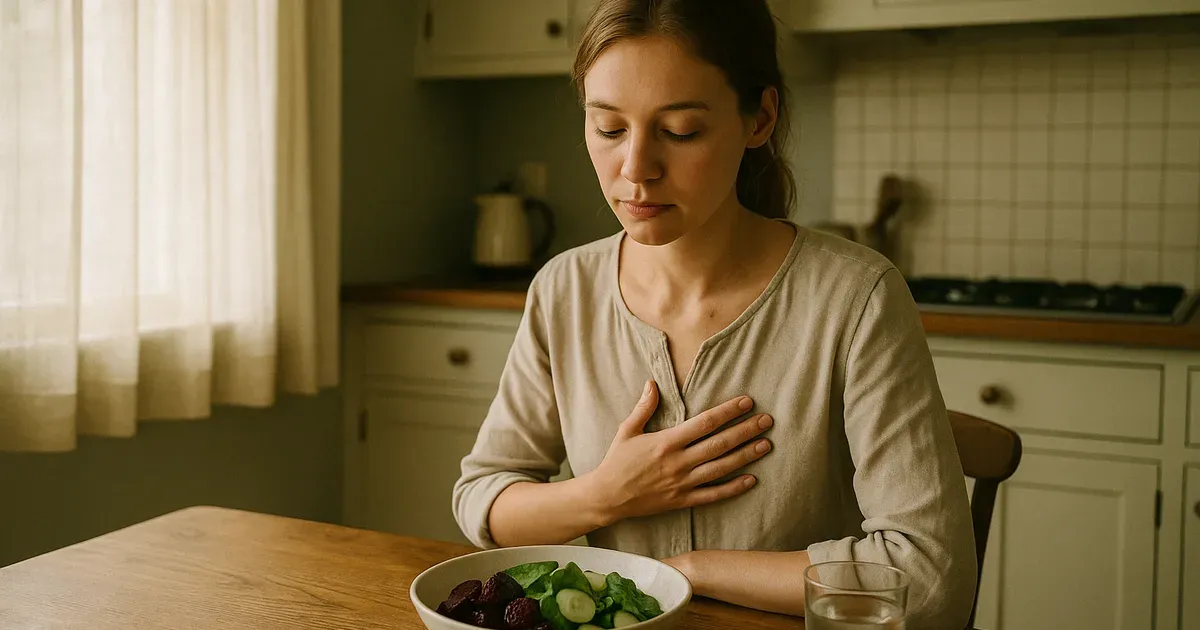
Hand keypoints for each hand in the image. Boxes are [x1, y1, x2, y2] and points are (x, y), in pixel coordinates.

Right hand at [587, 380, 773, 523]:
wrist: (607, 497)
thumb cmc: (616, 461)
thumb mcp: (627, 430)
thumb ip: (643, 407)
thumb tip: (653, 382)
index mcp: (666, 442)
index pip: (705, 423)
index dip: (728, 411)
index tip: (746, 402)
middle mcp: (678, 462)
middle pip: (720, 444)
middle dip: (745, 430)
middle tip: (767, 420)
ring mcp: (682, 483)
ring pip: (721, 468)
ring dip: (746, 456)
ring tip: (766, 444)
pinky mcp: (682, 500)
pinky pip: (713, 495)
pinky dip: (733, 488)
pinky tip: (751, 479)